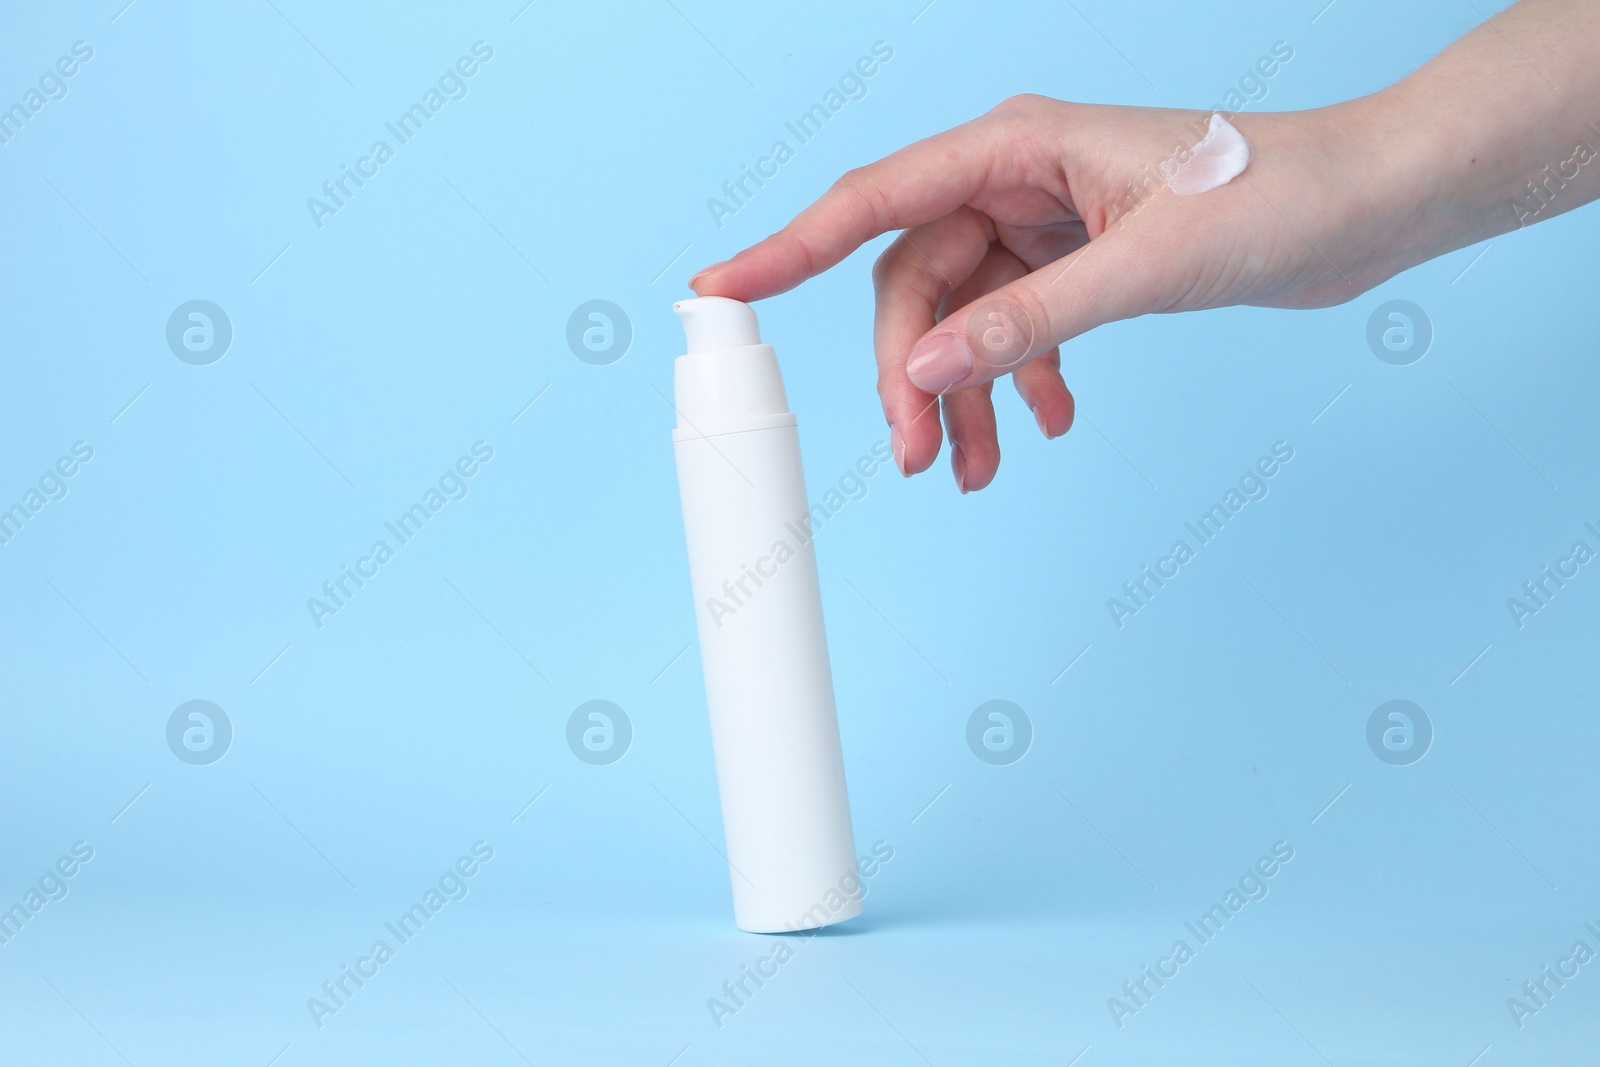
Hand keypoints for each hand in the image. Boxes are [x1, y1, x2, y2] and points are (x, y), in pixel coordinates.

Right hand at [689, 94, 1402, 490]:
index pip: (875, 201)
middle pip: (917, 285)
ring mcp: (1046, 221)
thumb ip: (1029, 321)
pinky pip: (1014, 327)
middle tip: (926, 461)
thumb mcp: (1145, 268)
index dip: (790, 248)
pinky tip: (1052, 423)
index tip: (720, 287)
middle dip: (913, 377)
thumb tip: (930, 371)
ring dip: (965, 396)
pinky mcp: (1079, 259)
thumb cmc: (1276, 198)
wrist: (1370, 204)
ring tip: (982, 472)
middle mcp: (1018, 177)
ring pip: (963, 317)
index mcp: (1018, 146)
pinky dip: (1021, 381)